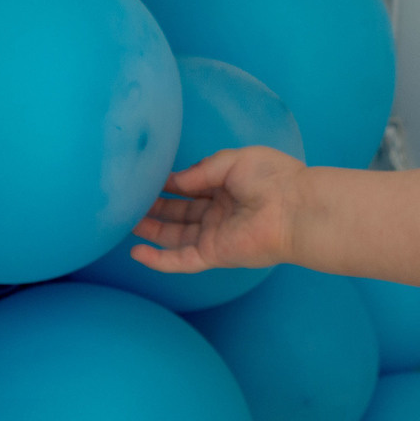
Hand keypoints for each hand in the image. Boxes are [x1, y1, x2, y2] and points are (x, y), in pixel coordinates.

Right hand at [125, 146, 303, 274]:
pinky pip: (181, 260)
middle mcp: (220, 212)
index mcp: (228, 187)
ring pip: (176, 236)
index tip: (144, 177)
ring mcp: (216, 234)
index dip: (169, 183)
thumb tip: (174, 180)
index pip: (191, 186)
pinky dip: (159, 260)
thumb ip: (201, 170)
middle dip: (155, 207)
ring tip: (125, 222)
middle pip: (180, 212)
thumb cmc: (273, 178)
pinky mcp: (215, 254)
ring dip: (151, 231)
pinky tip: (136, 252)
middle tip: (128, 201)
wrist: (294, 208)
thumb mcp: (233, 160)